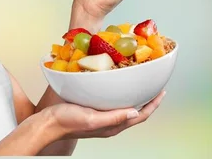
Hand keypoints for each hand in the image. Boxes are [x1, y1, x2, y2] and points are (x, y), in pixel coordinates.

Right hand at [49, 91, 165, 140]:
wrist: (49, 122)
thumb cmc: (68, 122)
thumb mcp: (92, 118)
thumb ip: (113, 117)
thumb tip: (135, 112)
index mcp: (113, 126)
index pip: (140, 116)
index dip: (153, 105)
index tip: (162, 92)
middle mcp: (110, 122)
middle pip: (136, 112)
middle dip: (148, 100)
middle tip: (154, 86)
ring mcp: (103, 117)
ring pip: (125, 107)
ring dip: (135, 97)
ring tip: (140, 84)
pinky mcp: (94, 110)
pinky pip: (113, 102)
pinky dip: (120, 94)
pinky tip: (116, 85)